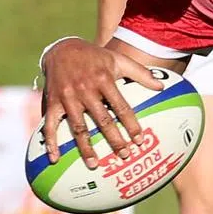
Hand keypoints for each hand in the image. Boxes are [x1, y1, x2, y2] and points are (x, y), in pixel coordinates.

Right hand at [41, 37, 163, 166]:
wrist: (63, 48)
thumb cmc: (96, 57)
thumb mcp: (119, 60)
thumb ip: (141, 73)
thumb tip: (162, 86)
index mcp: (104, 80)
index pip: (121, 107)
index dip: (131, 124)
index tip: (139, 140)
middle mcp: (86, 90)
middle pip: (102, 121)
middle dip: (114, 140)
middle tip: (124, 156)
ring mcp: (68, 97)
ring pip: (78, 127)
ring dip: (86, 148)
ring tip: (94, 165)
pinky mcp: (53, 103)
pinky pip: (50, 125)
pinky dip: (51, 143)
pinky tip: (55, 158)